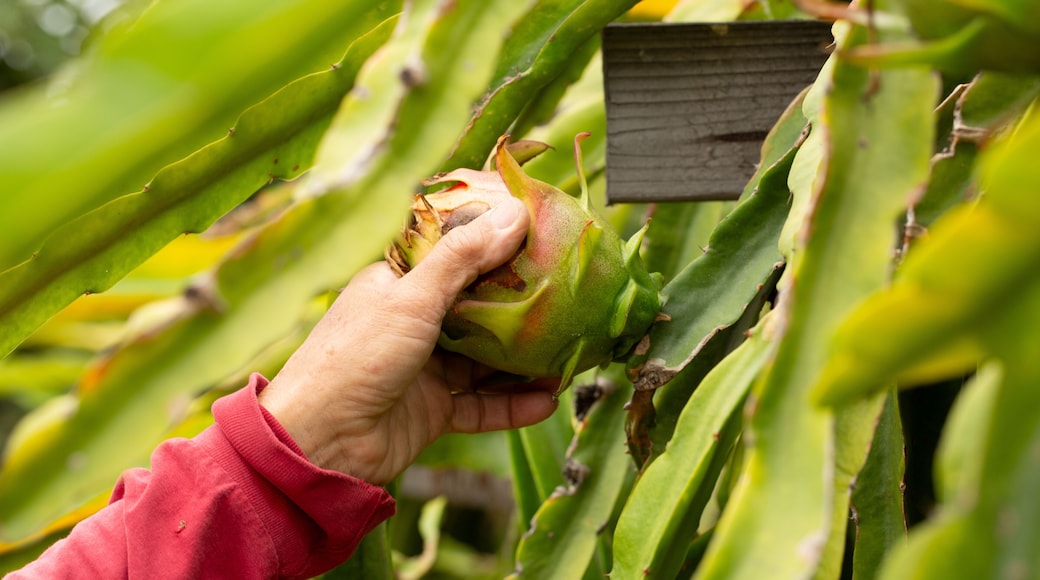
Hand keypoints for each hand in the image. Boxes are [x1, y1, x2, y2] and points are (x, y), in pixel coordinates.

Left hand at [257, 197, 558, 484]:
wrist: (320, 443)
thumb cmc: (356, 357)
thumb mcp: (412, 299)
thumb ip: (464, 257)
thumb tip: (515, 212)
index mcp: (399, 283)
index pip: (454, 253)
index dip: (495, 244)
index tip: (541, 235)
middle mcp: (413, 321)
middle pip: (477, 308)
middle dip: (520, 306)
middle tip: (568, 296)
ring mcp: (424, 367)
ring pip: (485, 359)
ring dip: (524, 360)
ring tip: (567, 356)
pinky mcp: (432, 410)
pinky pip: (481, 404)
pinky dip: (512, 405)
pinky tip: (546, 401)